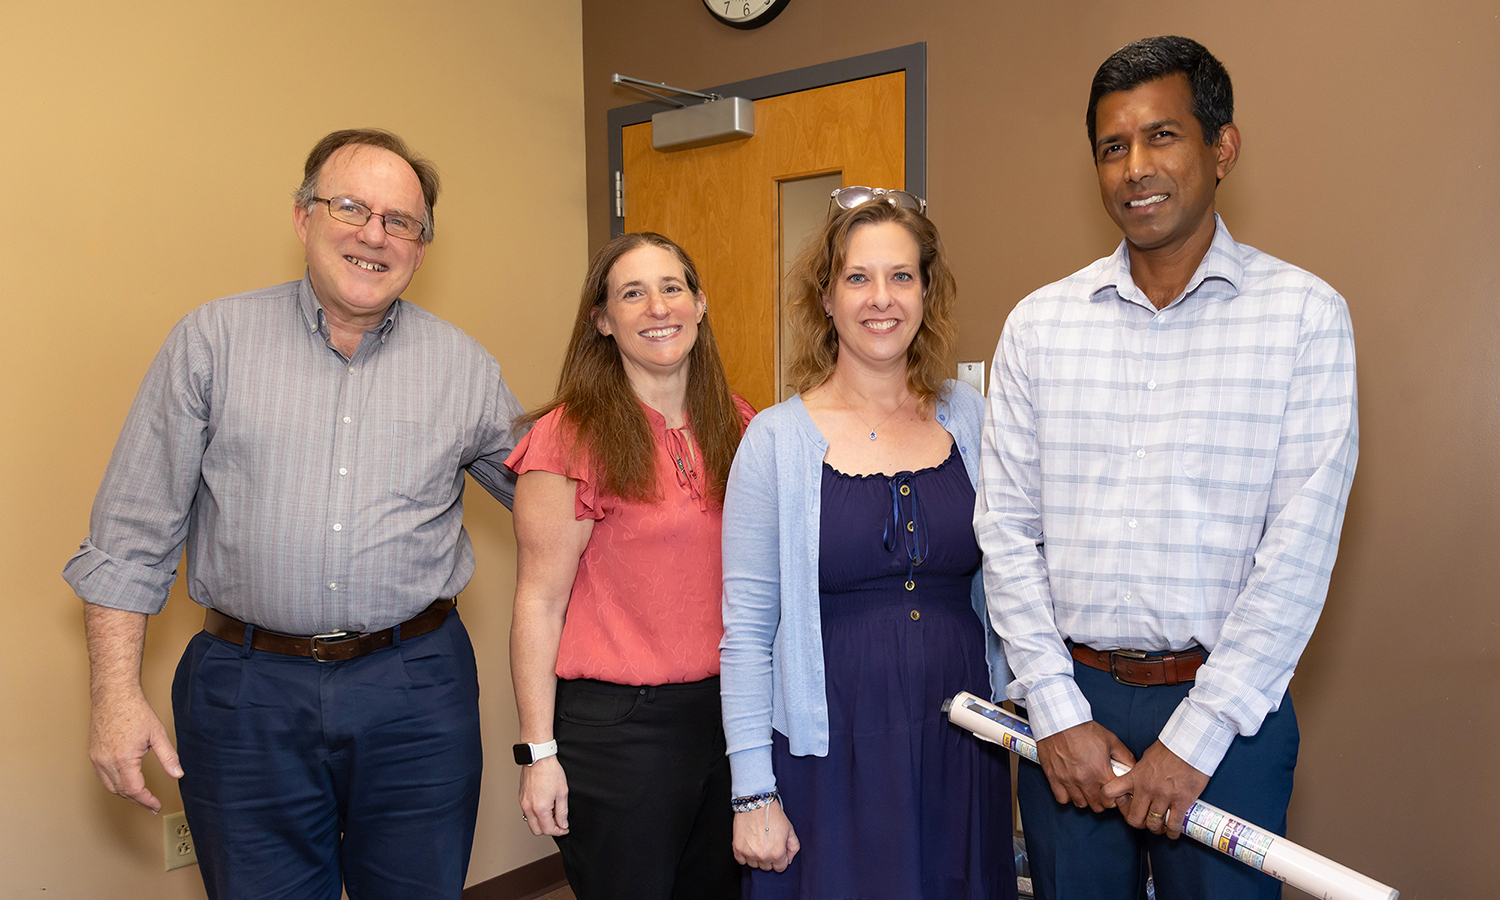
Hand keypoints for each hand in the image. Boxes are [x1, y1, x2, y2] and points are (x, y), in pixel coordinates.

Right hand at [88, 689, 181, 812]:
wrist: (114, 696)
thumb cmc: (135, 711)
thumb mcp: (158, 734)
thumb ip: (168, 757)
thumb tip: (178, 774)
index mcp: (124, 759)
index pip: (134, 790)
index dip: (146, 801)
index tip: (156, 805)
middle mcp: (106, 762)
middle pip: (121, 791)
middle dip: (137, 800)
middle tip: (151, 804)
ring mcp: (97, 759)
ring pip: (109, 786)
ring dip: (125, 794)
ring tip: (140, 797)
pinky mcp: (93, 754)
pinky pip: (102, 777)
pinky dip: (114, 784)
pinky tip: (125, 783)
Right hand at [518, 756, 569, 835]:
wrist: (539, 758)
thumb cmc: (550, 772)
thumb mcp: (562, 793)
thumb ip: (562, 812)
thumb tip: (563, 824)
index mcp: (540, 809)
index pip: (548, 830)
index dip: (559, 831)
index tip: (565, 828)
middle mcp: (528, 808)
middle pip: (537, 830)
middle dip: (549, 830)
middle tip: (559, 823)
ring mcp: (523, 803)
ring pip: (530, 822)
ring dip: (541, 823)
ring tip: (552, 813)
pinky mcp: (521, 797)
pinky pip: (527, 813)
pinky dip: (535, 815)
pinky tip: (544, 806)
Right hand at [733, 800, 798, 871]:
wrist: (756, 803)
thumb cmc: (772, 814)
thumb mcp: (790, 829)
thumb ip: (793, 847)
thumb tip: (789, 858)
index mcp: (777, 853)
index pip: (780, 868)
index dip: (781, 860)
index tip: (778, 852)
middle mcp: (763, 856)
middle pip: (767, 867)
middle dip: (769, 858)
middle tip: (768, 845)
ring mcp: (749, 853)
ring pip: (754, 865)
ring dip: (756, 857)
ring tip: (758, 844)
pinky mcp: (738, 848)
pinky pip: (741, 861)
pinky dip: (744, 856)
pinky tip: (749, 846)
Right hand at [1035, 721, 1135, 812]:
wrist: (1059, 721)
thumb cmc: (1084, 729)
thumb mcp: (1110, 740)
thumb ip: (1125, 756)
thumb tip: (1133, 768)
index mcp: (1100, 772)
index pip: (1113, 799)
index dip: (1116, 798)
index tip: (1115, 793)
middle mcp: (1085, 780)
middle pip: (1097, 806)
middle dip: (1102, 801)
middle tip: (1101, 792)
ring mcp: (1068, 781)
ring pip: (1080, 804)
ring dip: (1085, 799)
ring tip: (1087, 790)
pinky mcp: (1054, 778)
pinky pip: (1062, 799)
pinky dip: (1067, 796)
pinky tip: (1071, 788)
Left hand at [1102, 740, 1208, 838]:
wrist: (1190, 746)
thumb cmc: (1169, 749)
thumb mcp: (1146, 758)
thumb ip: (1139, 772)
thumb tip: (1137, 781)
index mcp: (1135, 776)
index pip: (1110, 792)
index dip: (1111, 802)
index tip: (1120, 804)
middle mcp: (1146, 789)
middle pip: (1134, 818)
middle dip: (1138, 823)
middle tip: (1144, 821)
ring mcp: (1163, 796)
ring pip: (1153, 824)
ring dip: (1156, 829)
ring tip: (1160, 826)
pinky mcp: (1181, 801)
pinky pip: (1173, 824)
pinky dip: (1172, 832)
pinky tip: (1172, 831)